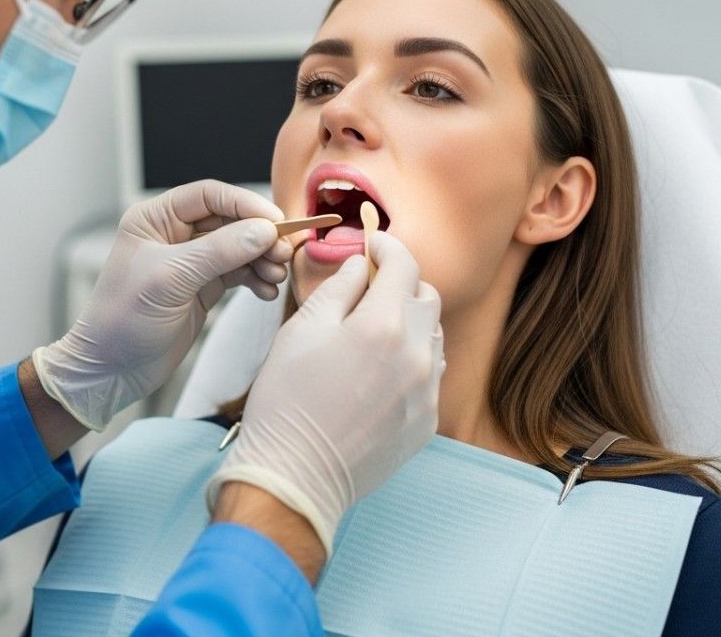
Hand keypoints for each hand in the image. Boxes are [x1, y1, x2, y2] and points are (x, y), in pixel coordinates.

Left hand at [33, 180, 292, 430]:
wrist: (111, 370)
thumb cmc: (124, 319)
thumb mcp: (171, 279)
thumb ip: (220, 251)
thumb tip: (265, 230)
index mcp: (155, 219)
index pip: (209, 196)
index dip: (245, 205)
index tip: (276, 223)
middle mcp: (174, 234)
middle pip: (230, 221)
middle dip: (259, 236)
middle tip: (283, 254)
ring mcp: (191, 262)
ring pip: (238, 247)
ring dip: (261, 259)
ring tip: (276, 276)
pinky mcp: (203, 288)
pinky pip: (238, 272)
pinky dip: (255, 279)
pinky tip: (267, 292)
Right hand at [208, 232, 444, 554]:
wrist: (296, 475)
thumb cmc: (287, 400)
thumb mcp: (301, 330)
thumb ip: (339, 289)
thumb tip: (361, 266)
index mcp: (384, 325)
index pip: (405, 264)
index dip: (388, 247)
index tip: (374, 245)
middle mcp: (418, 354)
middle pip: (427, 297)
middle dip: (401, 285)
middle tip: (368, 292)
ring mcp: (427, 391)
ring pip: (433, 336)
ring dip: (410, 324)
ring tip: (371, 336)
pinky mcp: (427, 421)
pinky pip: (430, 374)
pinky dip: (411, 361)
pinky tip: (377, 374)